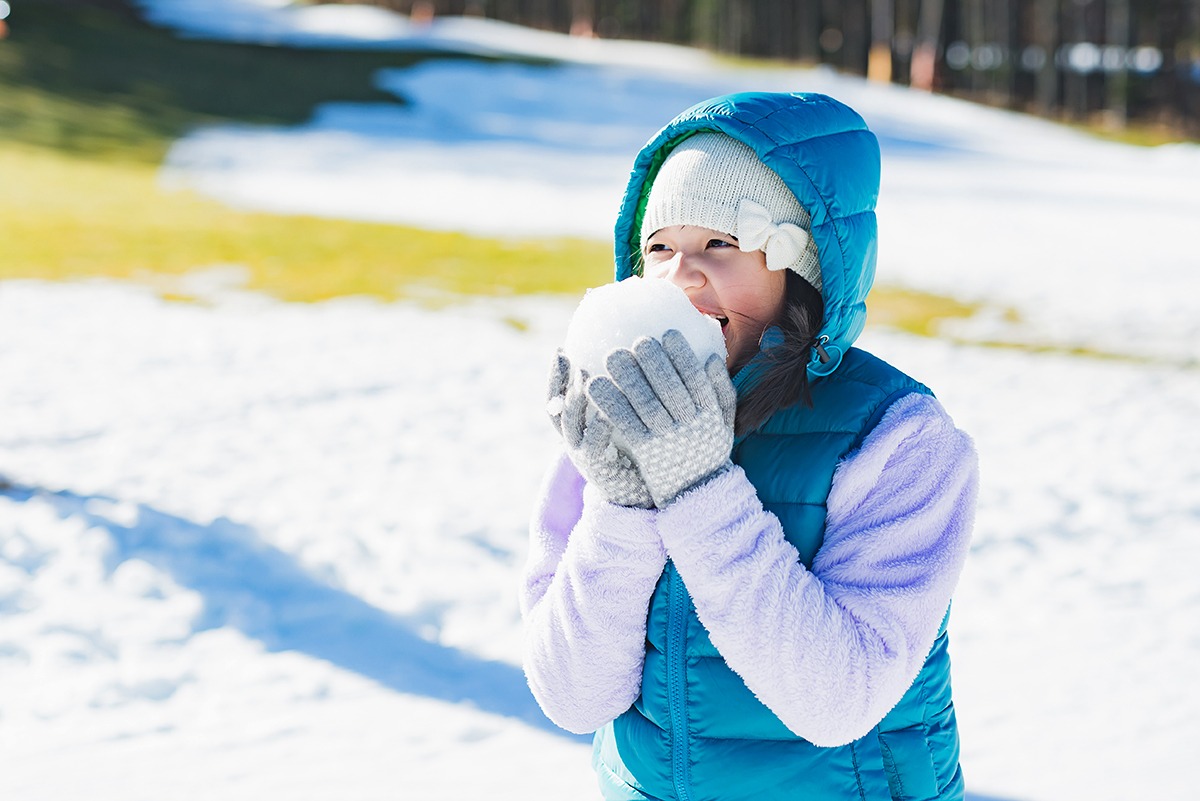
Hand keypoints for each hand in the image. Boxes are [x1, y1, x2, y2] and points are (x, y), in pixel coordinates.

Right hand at [546, 349, 654, 508]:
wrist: (644, 494)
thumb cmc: (639, 451)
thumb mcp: (628, 418)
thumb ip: (625, 393)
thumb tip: (633, 356)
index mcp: (579, 425)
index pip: (557, 396)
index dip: (556, 375)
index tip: (561, 349)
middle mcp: (575, 439)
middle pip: (556, 408)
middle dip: (561, 383)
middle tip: (572, 360)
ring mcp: (583, 456)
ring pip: (569, 426)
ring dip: (575, 401)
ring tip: (586, 378)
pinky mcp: (599, 472)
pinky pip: (593, 448)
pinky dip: (598, 430)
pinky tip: (608, 415)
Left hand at [587, 330, 736, 507]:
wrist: (696, 492)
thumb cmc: (708, 449)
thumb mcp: (725, 422)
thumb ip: (722, 391)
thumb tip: (711, 358)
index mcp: (710, 414)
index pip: (696, 379)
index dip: (682, 355)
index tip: (668, 333)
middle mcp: (689, 425)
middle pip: (668, 388)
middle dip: (652, 361)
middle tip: (636, 341)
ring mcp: (666, 438)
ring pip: (645, 403)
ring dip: (628, 377)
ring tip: (612, 355)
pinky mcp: (645, 450)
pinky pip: (626, 423)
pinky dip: (611, 402)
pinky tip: (596, 385)